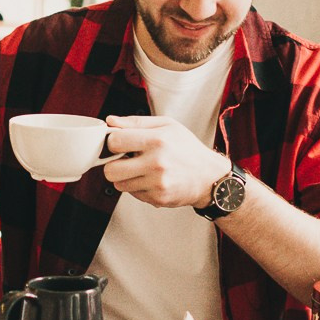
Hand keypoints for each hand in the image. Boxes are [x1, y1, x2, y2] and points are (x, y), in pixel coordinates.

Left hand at [101, 115, 228, 209]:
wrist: (209, 177)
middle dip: (113, 164)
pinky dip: (137, 187)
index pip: (115, 141)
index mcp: (158, 140)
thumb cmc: (188, 149)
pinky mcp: (158, 198)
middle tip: (124, 159)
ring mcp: (157, 183)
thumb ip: (136, 122)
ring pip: (119, 184)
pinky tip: (151, 180)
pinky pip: (133, 194)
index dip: (113, 142)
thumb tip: (111, 121)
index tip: (119, 143)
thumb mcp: (167, 125)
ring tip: (140, 169)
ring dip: (125, 177)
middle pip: (110, 170)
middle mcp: (157, 163)